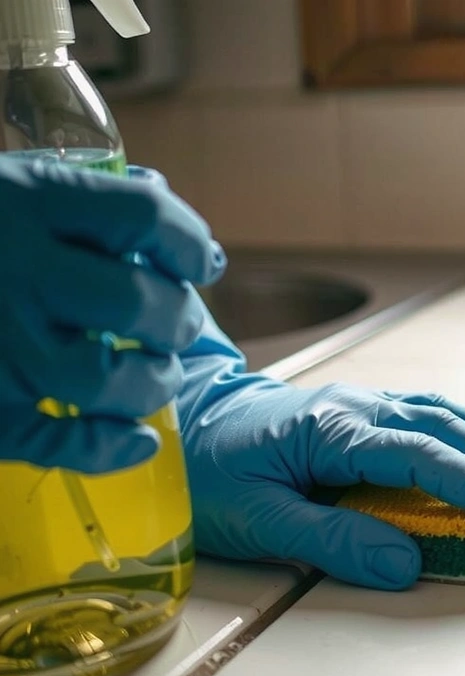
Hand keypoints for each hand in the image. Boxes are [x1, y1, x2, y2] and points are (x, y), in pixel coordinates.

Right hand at [0, 158, 225, 472]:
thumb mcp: (10, 192)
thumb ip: (78, 209)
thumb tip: (187, 251)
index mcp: (27, 202)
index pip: (143, 216)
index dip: (189, 244)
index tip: (201, 264)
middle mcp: (14, 272)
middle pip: (137, 302)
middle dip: (176, 319)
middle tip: (172, 325)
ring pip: (109, 380)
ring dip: (153, 383)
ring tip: (153, 375)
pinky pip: (62, 445)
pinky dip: (111, 449)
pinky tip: (135, 441)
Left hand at [180, 379, 464, 590]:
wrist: (188, 419)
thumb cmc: (214, 470)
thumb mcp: (258, 518)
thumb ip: (331, 540)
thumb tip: (404, 566)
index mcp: (333, 428)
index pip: (421, 454)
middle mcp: (358, 406)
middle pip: (445, 427)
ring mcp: (364, 403)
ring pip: (445, 414)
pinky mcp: (365, 412)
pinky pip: (430, 415)